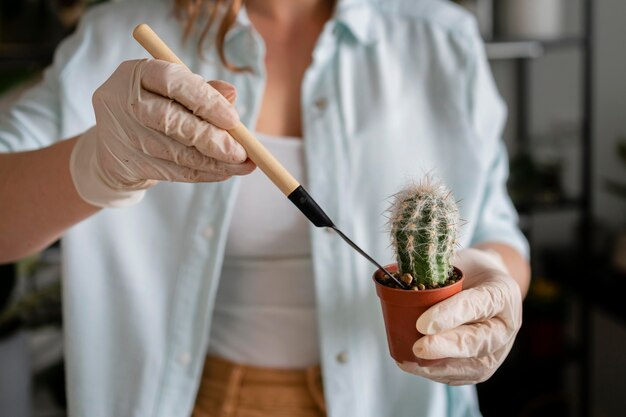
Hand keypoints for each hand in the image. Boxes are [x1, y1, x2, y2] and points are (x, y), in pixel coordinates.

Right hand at [70, 59, 254, 206]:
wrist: (115, 142)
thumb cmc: (156, 108)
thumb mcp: (176, 92)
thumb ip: (204, 90)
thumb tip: (232, 94)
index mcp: (138, 73)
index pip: (173, 82)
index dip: (205, 101)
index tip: (234, 120)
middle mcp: (124, 101)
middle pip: (171, 121)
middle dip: (212, 139)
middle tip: (241, 153)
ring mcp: (121, 134)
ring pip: (175, 152)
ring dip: (213, 163)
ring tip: (240, 166)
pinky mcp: (126, 164)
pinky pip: (172, 172)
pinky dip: (202, 173)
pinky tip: (223, 172)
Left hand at [397, 248, 522, 384]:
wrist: (485, 283)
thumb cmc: (469, 270)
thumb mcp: (458, 261)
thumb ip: (438, 272)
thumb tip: (402, 283)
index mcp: (502, 292)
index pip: (478, 304)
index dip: (451, 315)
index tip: (423, 324)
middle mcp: (505, 325)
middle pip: (477, 342)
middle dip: (446, 347)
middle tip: (419, 347)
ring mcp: (497, 349)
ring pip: (472, 367)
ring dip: (439, 366)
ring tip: (410, 361)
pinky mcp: (483, 366)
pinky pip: (462, 375)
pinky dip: (438, 373)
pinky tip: (414, 367)